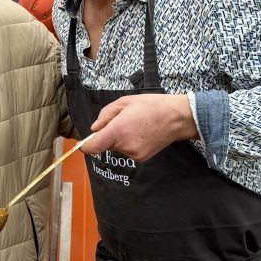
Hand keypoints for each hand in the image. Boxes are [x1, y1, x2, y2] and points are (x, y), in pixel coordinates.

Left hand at [80, 94, 197, 161]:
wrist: (177, 118)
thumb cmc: (151, 106)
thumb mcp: (124, 102)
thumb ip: (105, 115)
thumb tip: (95, 129)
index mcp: (118, 130)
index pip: (94, 147)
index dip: (85, 146)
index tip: (82, 144)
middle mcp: (125, 145)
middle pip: (106, 145)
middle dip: (109, 135)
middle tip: (123, 121)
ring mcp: (134, 154)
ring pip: (117, 147)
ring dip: (120, 139)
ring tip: (135, 125)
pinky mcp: (142, 158)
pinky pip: (128, 151)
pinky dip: (130, 143)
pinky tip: (141, 133)